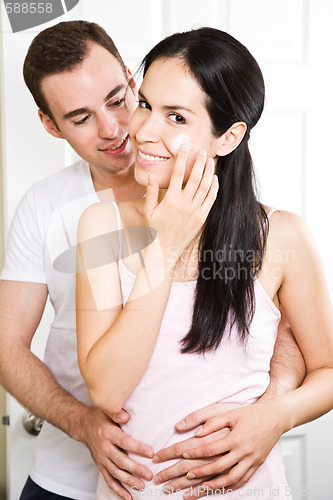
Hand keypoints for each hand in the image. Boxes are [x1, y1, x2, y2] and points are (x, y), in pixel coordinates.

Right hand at [82, 407, 153, 499]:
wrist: (83, 426)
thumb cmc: (99, 417)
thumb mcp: (107, 411)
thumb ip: (117, 414)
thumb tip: (126, 417)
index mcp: (108, 434)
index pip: (125, 442)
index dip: (138, 448)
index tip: (151, 453)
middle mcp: (104, 448)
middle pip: (121, 461)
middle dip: (136, 469)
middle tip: (149, 475)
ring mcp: (101, 459)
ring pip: (116, 473)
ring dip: (129, 481)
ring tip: (141, 486)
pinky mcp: (100, 466)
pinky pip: (109, 480)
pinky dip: (118, 489)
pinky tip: (128, 496)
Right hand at [144, 146, 217, 261]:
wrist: (165, 249)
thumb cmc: (154, 229)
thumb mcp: (149, 210)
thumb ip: (151, 192)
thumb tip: (151, 174)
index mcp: (171, 200)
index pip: (178, 174)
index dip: (182, 159)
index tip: (185, 147)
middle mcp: (185, 204)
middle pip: (195, 178)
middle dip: (199, 162)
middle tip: (202, 151)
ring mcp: (195, 211)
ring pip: (205, 187)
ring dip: (209, 172)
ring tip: (210, 161)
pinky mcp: (201, 218)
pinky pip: (210, 200)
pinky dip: (214, 188)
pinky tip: (215, 179)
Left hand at [177, 401, 284, 496]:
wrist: (276, 417)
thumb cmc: (253, 413)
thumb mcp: (231, 413)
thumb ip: (213, 423)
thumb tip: (197, 433)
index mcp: (236, 438)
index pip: (211, 449)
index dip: (195, 452)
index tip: (183, 454)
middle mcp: (244, 451)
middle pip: (218, 467)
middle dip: (201, 472)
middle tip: (187, 474)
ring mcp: (252, 460)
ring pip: (232, 478)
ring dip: (216, 484)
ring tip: (203, 485)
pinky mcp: (258, 464)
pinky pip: (244, 479)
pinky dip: (231, 485)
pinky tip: (222, 486)